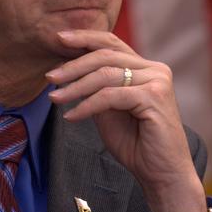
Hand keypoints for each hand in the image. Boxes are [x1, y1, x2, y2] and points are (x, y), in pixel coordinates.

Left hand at [46, 29, 206, 211]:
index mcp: (146, 68)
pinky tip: (71, 116)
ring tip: (55, 97)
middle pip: (106, 55)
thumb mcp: (109, 110)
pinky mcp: (154, 96)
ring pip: (105, 74)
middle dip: (73, 65)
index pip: (112, 43)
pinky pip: (110, 96)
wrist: (161, 174)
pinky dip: (87, 105)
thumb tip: (68, 70)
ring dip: (75, 86)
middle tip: (50, 76)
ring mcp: (157, 81)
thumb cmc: (136, 145)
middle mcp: (155, 69)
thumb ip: (96, 89)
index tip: (58, 39)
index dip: (85, 38)